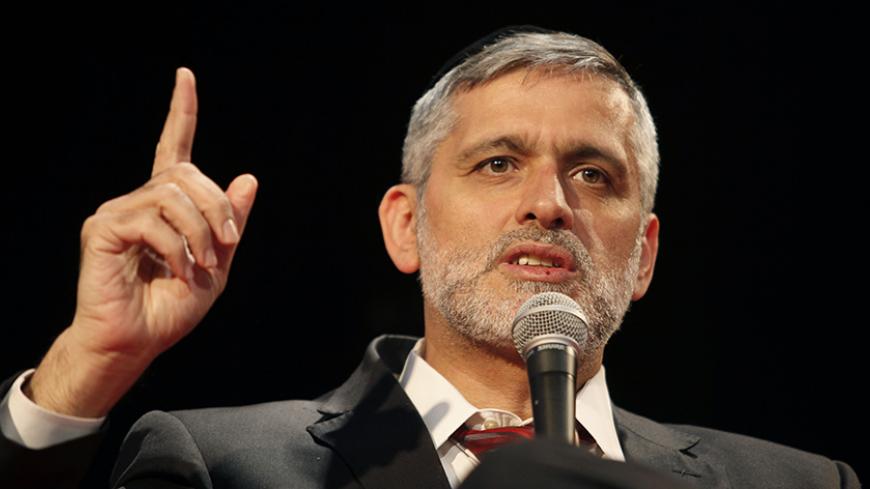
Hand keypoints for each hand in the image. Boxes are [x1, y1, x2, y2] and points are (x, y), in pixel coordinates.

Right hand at [26, 68, 257, 416]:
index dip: (181, 112)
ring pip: (173, 195)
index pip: (175, 147)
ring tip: (202, 265)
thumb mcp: (218, 264)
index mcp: (167, 205)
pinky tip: (177, 270)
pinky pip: (153, 220)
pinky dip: (176, 248)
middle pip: (189, 175)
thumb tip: (249, 177)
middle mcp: (140, 200)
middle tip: (227, 245)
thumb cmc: (171, 307)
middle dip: (219, 208)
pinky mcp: (103, 228)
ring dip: (201, 232)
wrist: (137, 341)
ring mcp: (119, 211)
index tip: (186, 77)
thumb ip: (232, 223)